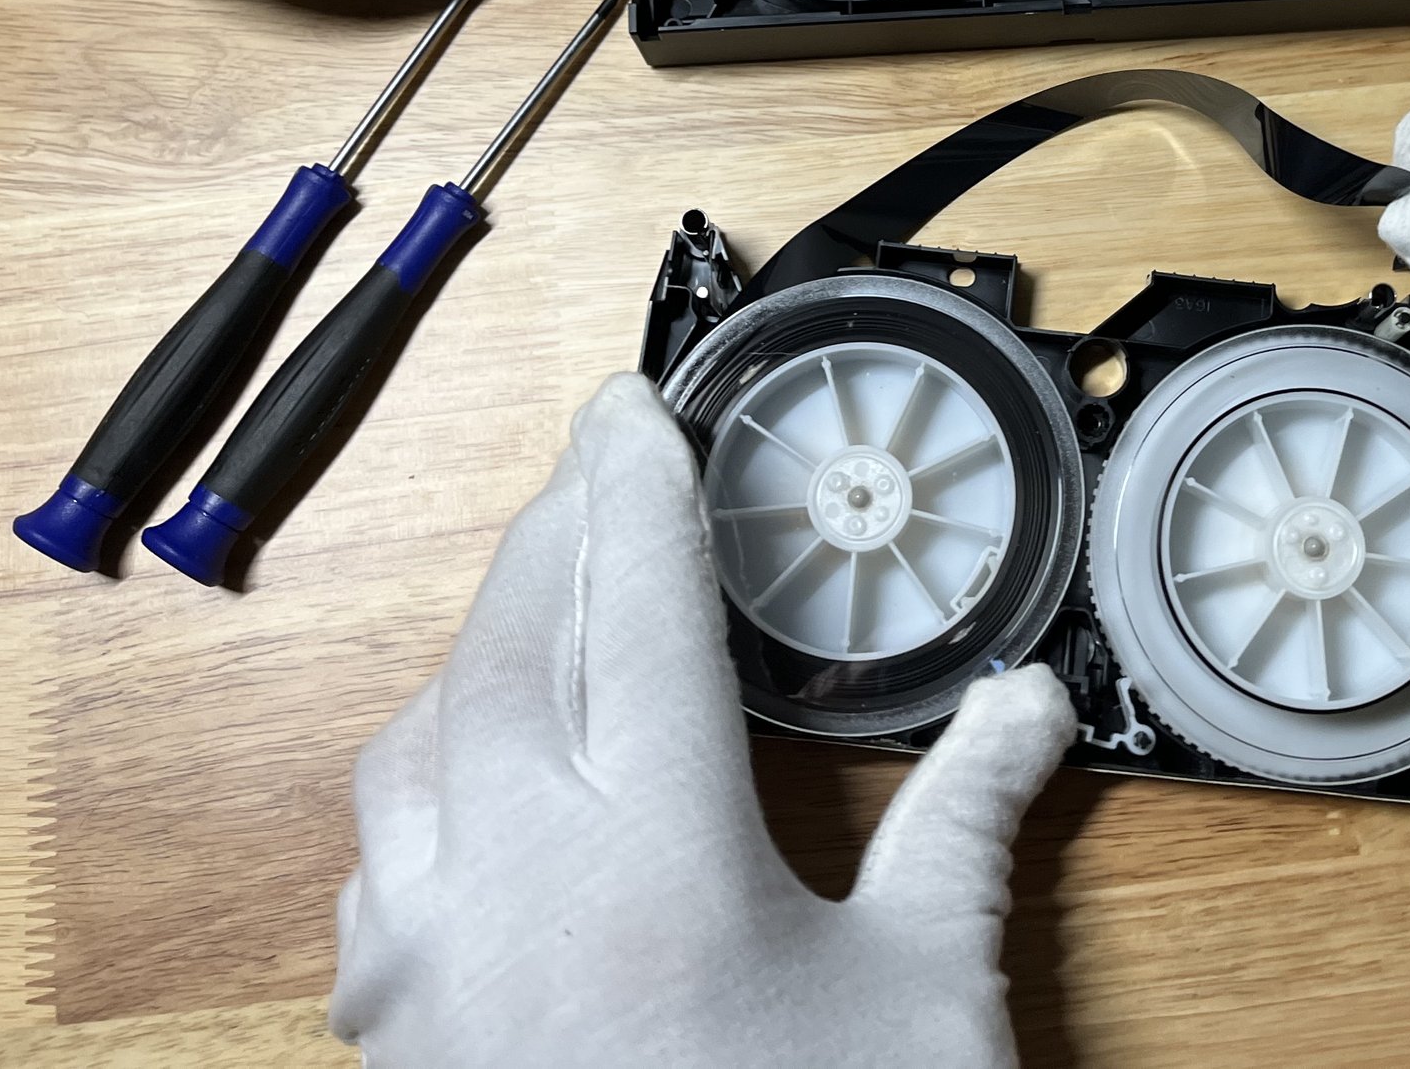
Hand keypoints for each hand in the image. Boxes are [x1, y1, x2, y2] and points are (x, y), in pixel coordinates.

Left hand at [330, 373, 1078, 1067]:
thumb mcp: (921, 1000)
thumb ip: (965, 830)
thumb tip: (1026, 713)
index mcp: (651, 846)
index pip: (637, 600)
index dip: (642, 481)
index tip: (637, 403)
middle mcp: (512, 875)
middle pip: (513, 635)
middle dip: (560, 531)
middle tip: (607, 470)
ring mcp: (432, 959)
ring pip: (421, 736)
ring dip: (485, 646)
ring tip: (549, 607)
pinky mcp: (399, 1034)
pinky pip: (382, 856)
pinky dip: (430, 781)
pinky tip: (480, 793)